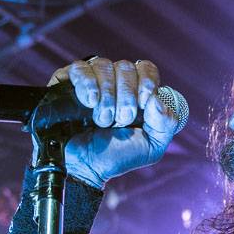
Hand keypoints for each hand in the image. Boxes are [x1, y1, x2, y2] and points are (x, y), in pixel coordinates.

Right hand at [47, 57, 179, 188]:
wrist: (84, 167)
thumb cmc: (117, 156)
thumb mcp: (152, 146)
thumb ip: (166, 123)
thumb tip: (157, 99)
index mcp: (137, 91)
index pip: (146, 68)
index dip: (146, 82)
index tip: (143, 104)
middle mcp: (115, 80)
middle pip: (126, 67)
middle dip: (126, 97)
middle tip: (120, 120)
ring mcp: (91, 79)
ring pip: (104, 66)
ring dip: (107, 96)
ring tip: (103, 120)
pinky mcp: (67, 82)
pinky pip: (80, 68)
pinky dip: (87, 84)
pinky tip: (90, 102)